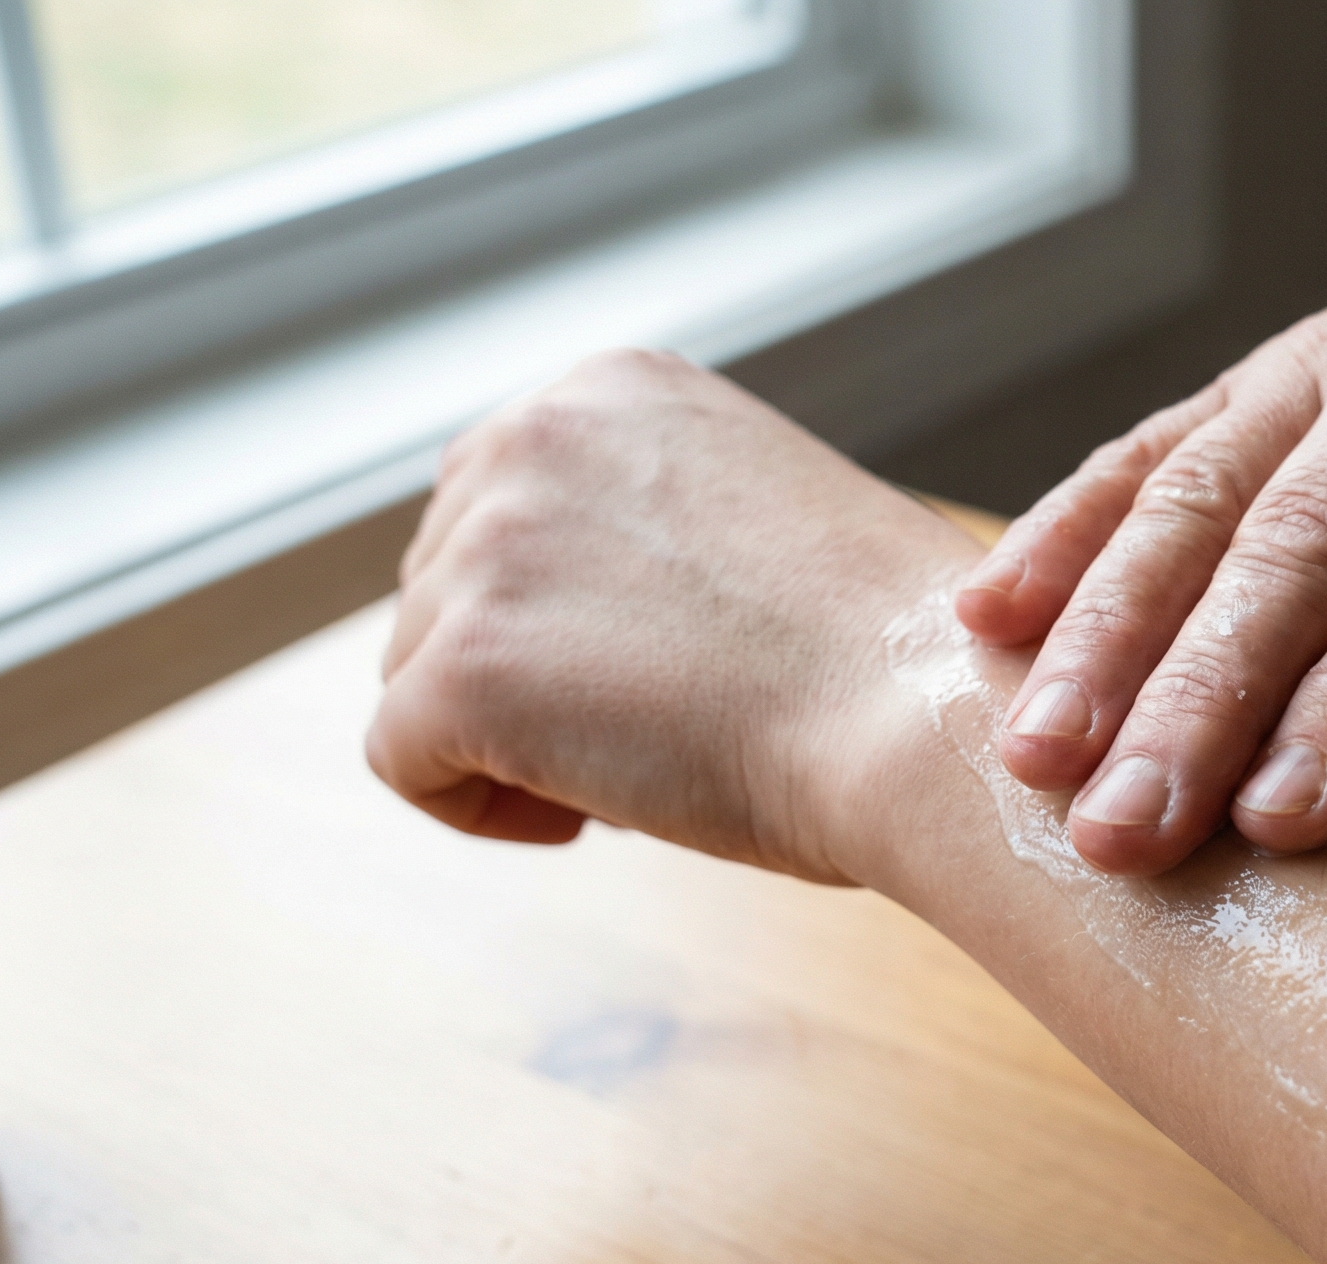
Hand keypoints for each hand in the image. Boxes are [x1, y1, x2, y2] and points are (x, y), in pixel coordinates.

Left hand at [368, 349, 974, 886]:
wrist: (922, 717)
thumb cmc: (885, 657)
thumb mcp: (754, 522)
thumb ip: (644, 527)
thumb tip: (556, 618)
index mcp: (611, 389)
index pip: (503, 507)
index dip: (567, 609)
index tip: (665, 659)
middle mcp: (531, 436)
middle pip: (444, 588)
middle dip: (531, 670)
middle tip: (664, 718)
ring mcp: (485, 549)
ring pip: (419, 675)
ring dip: (514, 738)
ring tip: (649, 761)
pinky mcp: (459, 669)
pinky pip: (403, 762)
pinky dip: (484, 807)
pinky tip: (595, 812)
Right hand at [957, 208, 1326, 874]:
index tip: (1280, 822)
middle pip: (1301, 544)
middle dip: (1200, 700)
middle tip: (1122, 837)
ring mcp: (1319, 361)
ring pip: (1197, 501)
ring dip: (1104, 639)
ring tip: (1033, 763)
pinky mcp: (1248, 383)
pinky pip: (1142, 454)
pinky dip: (1060, 537)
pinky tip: (983, 625)